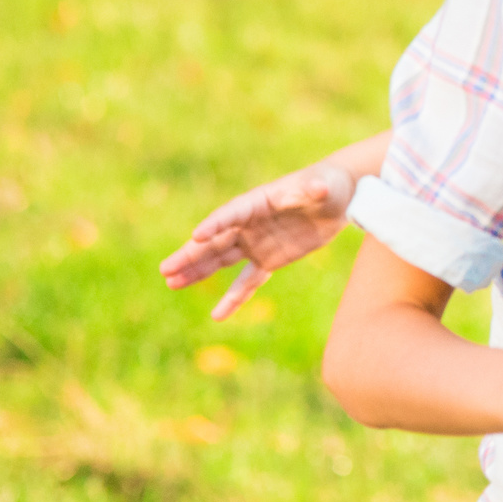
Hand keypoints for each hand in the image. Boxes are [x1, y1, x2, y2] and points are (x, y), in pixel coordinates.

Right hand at [158, 163, 354, 318]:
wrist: (337, 197)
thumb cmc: (327, 185)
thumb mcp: (321, 187)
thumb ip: (312, 191)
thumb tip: (316, 189)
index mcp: (257, 202)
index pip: (231, 215)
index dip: (215, 224)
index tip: (196, 236)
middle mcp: (250, 224)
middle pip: (215, 242)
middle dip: (190, 256)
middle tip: (165, 269)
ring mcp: (257, 243)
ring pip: (221, 260)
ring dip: (198, 272)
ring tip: (172, 284)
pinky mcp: (269, 260)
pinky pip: (248, 281)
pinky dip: (234, 298)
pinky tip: (217, 315)